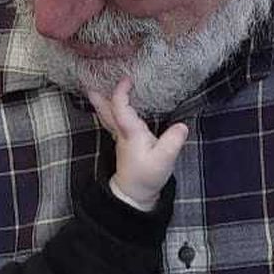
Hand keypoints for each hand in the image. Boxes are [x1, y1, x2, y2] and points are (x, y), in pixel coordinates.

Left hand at [91, 77, 188, 211]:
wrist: (135, 194)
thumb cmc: (147, 176)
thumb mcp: (164, 160)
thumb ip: (172, 142)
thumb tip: (181, 126)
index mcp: (131, 133)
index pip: (121, 108)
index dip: (121, 92)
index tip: (127, 79)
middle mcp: (123, 133)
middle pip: (107, 112)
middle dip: (100, 97)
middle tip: (92, 83)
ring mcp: (121, 139)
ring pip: (108, 117)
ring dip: (103, 103)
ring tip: (97, 91)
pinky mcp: (125, 144)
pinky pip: (114, 123)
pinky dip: (112, 112)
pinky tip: (115, 109)